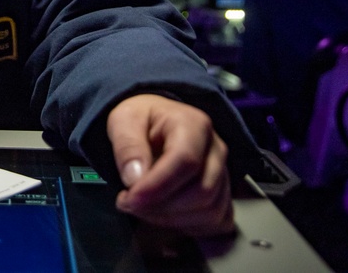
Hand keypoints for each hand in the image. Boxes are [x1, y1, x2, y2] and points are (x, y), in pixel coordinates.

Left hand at [106, 94, 232, 236]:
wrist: (154, 122)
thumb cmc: (141, 120)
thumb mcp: (123, 120)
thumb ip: (127, 146)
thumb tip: (135, 178)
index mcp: (194, 124)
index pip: (186, 161)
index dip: (157, 186)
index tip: (130, 197)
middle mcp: (216, 149)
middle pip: (201, 191)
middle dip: (161, 206)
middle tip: (128, 202)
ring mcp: (224, 173)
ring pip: (210, 211)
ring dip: (170, 219)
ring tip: (141, 207)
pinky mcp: (224, 194)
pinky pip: (217, 221)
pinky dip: (188, 226)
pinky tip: (163, 215)